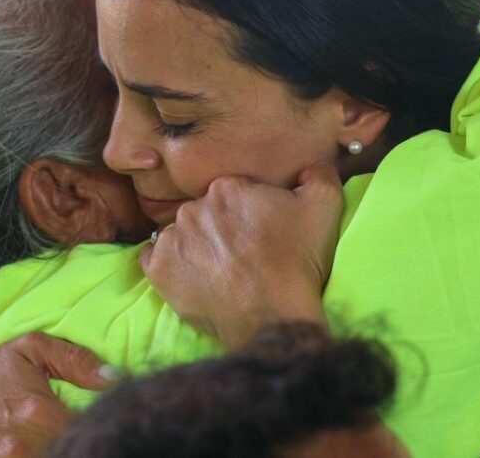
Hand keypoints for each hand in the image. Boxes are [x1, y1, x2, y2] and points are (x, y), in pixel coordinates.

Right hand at [0, 333, 111, 457]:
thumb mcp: (30, 350)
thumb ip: (77, 361)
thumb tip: (116, 377)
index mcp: (41, 415)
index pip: (88, 432)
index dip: (99, 429)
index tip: (100, 423)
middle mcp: (25, 448)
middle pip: (71, 451)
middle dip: (78, 443)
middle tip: (82, 434)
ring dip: (59, 449)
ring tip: (55, 439)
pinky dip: (36, 456)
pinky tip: (38, 447)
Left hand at [141, 163, 343, 348]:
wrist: (273, 315)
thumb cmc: (297, 261)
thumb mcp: (324, 206)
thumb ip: (319, 172)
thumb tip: (311, 164)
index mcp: (227, 187)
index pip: (232, 192)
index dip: (247, 212)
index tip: (258, 231)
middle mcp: (194, 207)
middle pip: (205, 211)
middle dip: (220, 227)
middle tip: (242, 252)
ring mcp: (172, 238)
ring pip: (180, 232)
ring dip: (196, 245)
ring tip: (220, 268)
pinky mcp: (158, 270)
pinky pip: (156, 257)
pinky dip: (171, 264)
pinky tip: (194, 276)